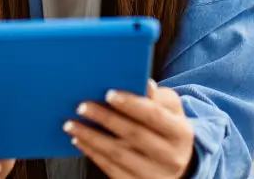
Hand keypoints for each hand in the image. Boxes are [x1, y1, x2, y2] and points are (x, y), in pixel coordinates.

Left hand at [64, 80, 195, 178]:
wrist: (178, 164)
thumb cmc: (169, 128)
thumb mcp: (172, 110)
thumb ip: (158, 97)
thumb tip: (145, 84)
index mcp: (181, 133)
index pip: (154, 115)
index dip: (131, 104)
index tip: (108, 93)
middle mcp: (171, 157)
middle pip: (134, 135)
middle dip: (105, 119)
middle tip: (82, 107)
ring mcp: (155, 176)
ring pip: (118, 155)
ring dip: (91, 138)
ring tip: (72, 124)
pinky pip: (112, 171)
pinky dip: (93, 154)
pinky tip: (80, 141)